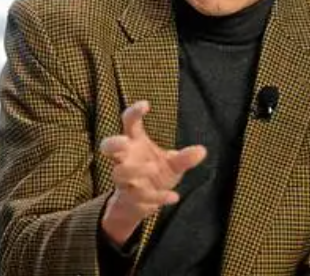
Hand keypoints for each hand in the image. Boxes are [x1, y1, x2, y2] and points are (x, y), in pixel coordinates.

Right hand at [100, 101, 206, 244]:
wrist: (143, 203)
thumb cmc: (155, 173)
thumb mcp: (173, 164)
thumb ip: (185, 158)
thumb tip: (202, 150)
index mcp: (135, 142)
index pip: (129, 122)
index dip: (134, 112)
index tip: (146, 105)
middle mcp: (125, 158)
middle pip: (108, 146)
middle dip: (114, 143)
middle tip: (125, 142)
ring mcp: (124, 179)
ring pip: (119, 173)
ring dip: (134, 170)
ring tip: (153, 167)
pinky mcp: (129, 197)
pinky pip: (138, 197)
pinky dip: (156, 197)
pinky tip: (174, 197)